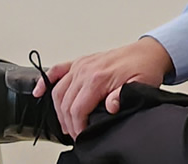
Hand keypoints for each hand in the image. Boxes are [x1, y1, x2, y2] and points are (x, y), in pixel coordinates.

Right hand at [32, 37, 174, 139]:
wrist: (148, 52)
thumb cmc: (144, 68)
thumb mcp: (141, 85)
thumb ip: (123, 96)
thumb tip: (111, 106)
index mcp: (98, 78)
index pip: (78, 109)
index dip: (78, 126)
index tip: (82, 135)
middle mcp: (86, 70)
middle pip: (65, 103)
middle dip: (68, 122)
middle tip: (75, 133)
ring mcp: (82, 65)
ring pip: (58, 91)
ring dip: (58, 109)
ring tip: (66, 123)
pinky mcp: (81, 61)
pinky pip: (57, 70)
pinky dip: (45, 81)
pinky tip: (39, 92)